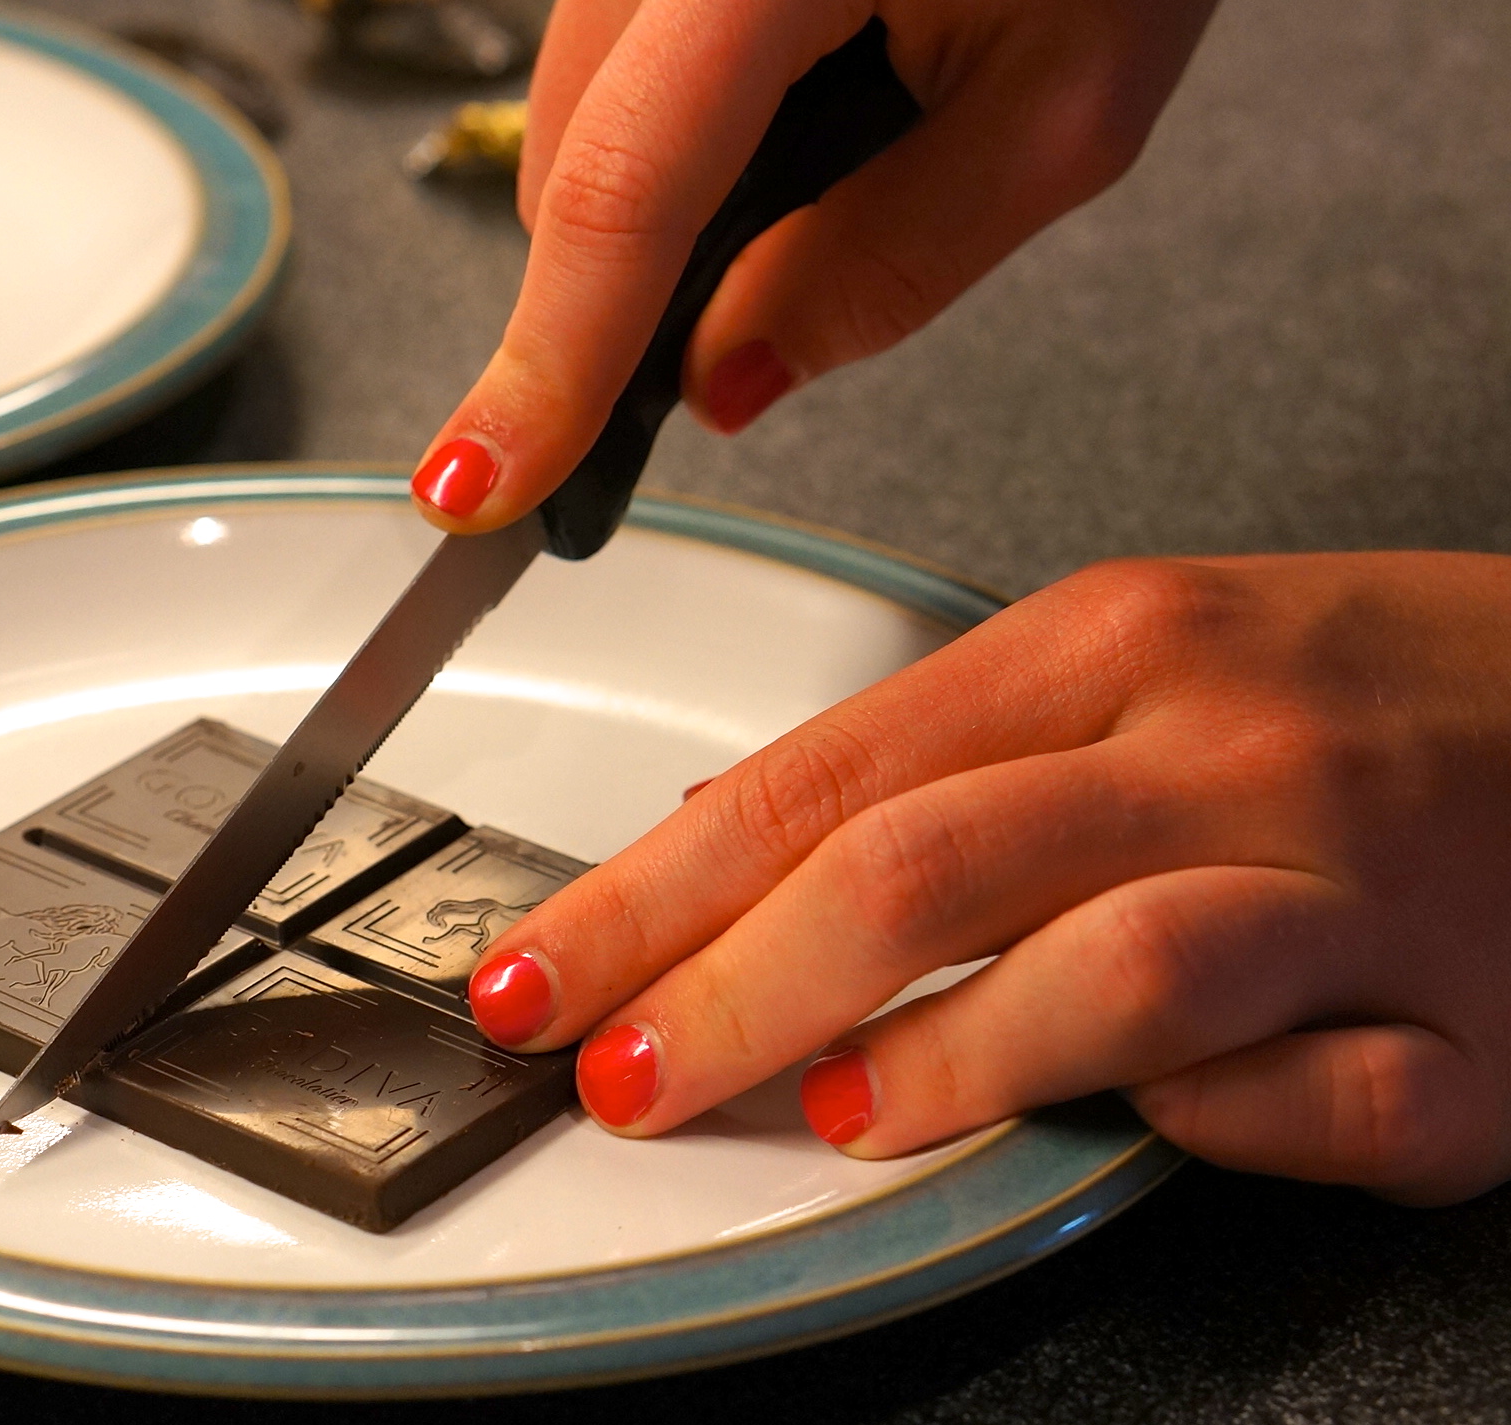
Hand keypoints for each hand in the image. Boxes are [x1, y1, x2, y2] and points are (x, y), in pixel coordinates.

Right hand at [408, 0, 1218, 527]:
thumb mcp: (1063, 108)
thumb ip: (889, 262)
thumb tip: (722, 380)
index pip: (623, 185)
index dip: (550, 357)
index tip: (487, 482)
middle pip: (569, 158)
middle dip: (620, 285)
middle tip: (728, 348)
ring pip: (573, 112)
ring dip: (652, 201)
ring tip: (822, 172)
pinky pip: (609, 58)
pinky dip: (668, 131)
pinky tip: (779, 127)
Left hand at [466, 554, 1510, 1205]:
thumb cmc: (1366, 695)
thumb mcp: (1139, 663)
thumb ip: (935, 757)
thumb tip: (714, 840)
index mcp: (1113, 645)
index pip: (822, 775)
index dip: (653, 893)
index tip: (539, 976)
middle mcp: (1221, 746)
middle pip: (924, 864)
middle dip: (732, 988)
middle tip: (625, 1077)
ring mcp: (1357, 881)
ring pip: (1117, 967)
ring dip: (948, 1059)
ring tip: (841, 1114)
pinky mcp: (1475, 1024)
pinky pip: (1323, 1096)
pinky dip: (1216, 1130)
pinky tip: (1141, 1137)